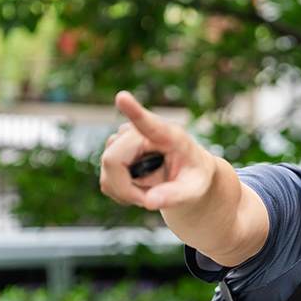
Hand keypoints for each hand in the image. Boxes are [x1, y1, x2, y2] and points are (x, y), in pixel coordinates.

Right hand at [99, 91, 214, 211]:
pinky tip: (138, 188)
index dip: (133, 111)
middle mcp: (142, 131)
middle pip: (113, 159)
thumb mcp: (194, 190)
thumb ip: (175, 195)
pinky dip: (120, 192)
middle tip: (148, 200)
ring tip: (150, 190)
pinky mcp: (114, 149)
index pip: (148, 123)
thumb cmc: (194, 176)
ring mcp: (124, 138)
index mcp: (169, 135)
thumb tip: (150, 202)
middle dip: (125, 188)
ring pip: (107, 169)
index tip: (122, 97)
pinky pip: (106, 178)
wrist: (188, 172)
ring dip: (125, 191)